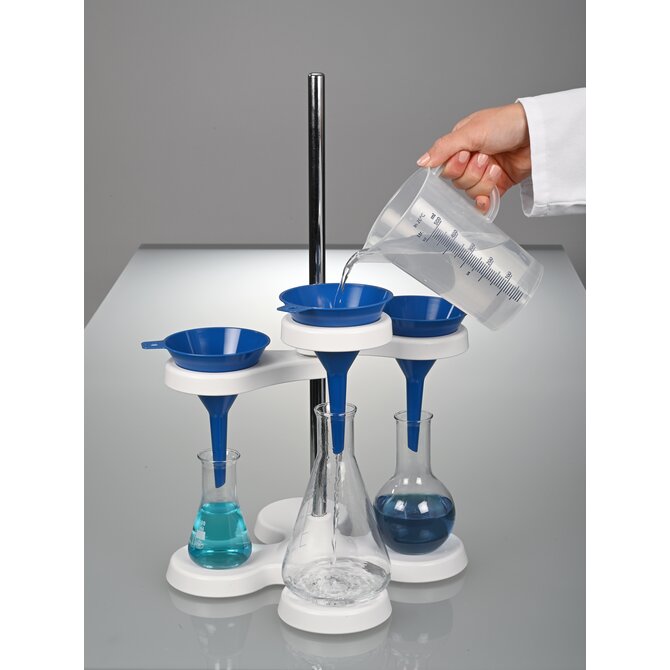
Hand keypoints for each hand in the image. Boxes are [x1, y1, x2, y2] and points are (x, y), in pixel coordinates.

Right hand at [416, 102, 530, 212]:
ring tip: (497, 165)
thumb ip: (444, 148)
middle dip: (472, 172)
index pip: (444, 167)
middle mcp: (470, 160)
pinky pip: (484, 201)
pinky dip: (485, 202)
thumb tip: (422, 162)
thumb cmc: (506, 123)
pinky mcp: (498, 186)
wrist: (538, 134)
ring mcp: (484, 174)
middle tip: (486, 158)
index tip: (466, 155)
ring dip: (484, 180)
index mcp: (460, 145)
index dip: (454, 166)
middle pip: (458, 182)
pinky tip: (488, 198)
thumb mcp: (471, 131)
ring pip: (471, 191)